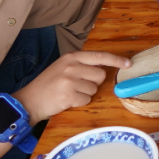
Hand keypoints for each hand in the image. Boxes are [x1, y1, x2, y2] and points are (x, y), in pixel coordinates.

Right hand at [15, 50, 130, 120]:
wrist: (29, 100)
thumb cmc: (48, 84)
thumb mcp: (63, 67)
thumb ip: (81, 65)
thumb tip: (105, 67)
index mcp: (72, 57)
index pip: (100, 56)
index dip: (116, 60)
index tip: (128, 63)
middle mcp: (72, 66)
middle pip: (101, 75)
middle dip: (93, 83)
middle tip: (77, 86)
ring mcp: (70, 80)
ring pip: (94, 89)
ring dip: (85, 94)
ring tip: (70, 93)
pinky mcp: (69, 95)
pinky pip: (86, 100)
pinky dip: (79, 103)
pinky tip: (67, 100)